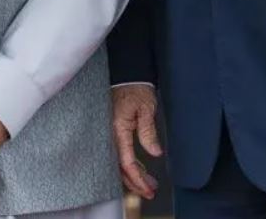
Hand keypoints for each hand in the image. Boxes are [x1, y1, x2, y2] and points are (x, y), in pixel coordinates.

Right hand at [111, 84, 162, 198]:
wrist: (127, 74)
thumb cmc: (135, 88)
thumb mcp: (146, 108)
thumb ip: (148, 131)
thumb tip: (155, 153)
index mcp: (117, 129)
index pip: (127, 161)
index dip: (138, 177)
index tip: (149, 188)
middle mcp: (110, 134)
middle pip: (119, 167)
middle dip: (134, 182)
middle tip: (150, 191)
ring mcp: (111, 133)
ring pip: (118, 162)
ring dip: (132, 174)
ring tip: (148, 183)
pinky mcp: (114, 132)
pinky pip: (119, 153)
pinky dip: (129, 163)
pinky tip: (139, 168)